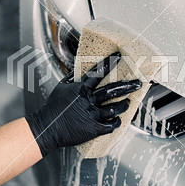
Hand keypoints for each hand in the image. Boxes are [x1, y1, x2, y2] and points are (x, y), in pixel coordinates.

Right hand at [25, 52, 141, 156]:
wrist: (46, 128)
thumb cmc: (52, 108)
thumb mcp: (61, 88)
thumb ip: (72, 78)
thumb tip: (78, 69)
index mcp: (81, 89)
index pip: (98, 72)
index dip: (109, 63)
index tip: (119, 56)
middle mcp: (88, 101)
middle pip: (112, 90)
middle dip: (128, 86)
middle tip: (138, 83)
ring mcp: (92, 115)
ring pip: (114, 108)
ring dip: (124, 105)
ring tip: (128, 102)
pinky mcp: (93, 129)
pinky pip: (110, 125)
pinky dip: (116, 122)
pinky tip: (118, 120)